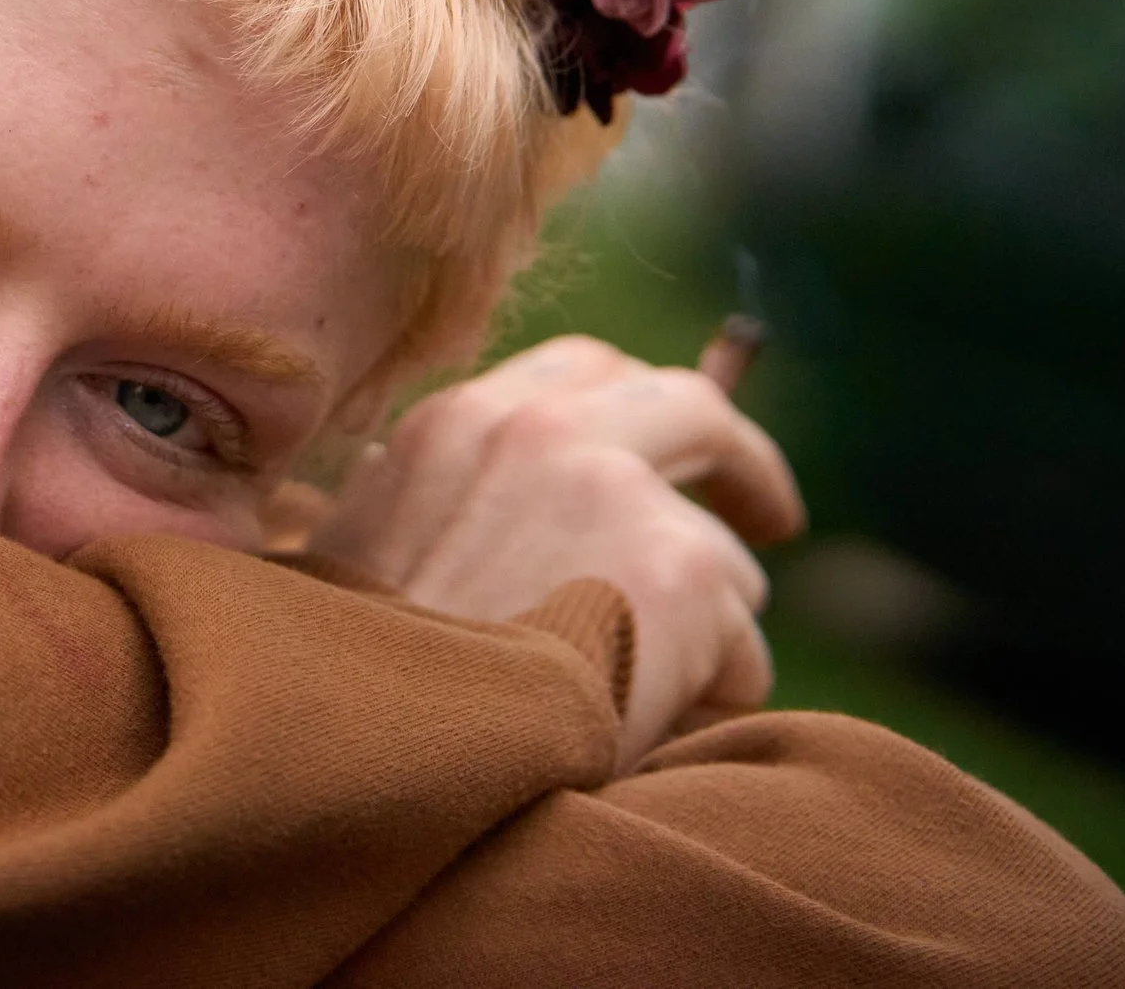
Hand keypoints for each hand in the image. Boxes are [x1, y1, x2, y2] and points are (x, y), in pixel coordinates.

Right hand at [307, 335, 804, 768]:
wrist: (375, 752)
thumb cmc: (361, 677)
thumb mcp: (355, 554)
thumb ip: (402, 497)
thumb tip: (406, 470)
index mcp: (455, 422)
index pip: (581, 372)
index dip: (638, 415)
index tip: (666, 463)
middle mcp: (541, 429)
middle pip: (688, 404)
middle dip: (739, 461)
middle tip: (769, 519)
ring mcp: (616, 487)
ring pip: (723, 554)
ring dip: (702, 627)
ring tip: (636, 701)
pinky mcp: (680, 566)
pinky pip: (742, 644)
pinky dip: (710, 696)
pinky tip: (645, 732)